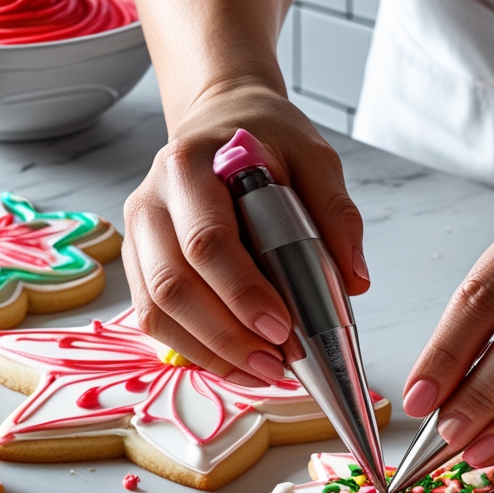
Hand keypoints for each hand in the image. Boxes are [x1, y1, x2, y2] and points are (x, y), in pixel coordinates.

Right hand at [123, 82, 369, 381]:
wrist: (222, 121)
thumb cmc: (266, 140)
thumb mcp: (314, 157)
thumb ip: (336, 213)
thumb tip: (354, 280)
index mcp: (188, 167)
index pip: (207, 241)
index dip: (243, 292)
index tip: (284, 326)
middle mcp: (151, 203)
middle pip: (173, 285)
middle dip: (227, 335)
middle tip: (278, 362)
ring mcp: (139, 237)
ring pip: (156, 311)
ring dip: (211, 352)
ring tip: (264, 371)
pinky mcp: (141, 265)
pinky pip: (156, 320)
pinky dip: (198, 350)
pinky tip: (239, 364)